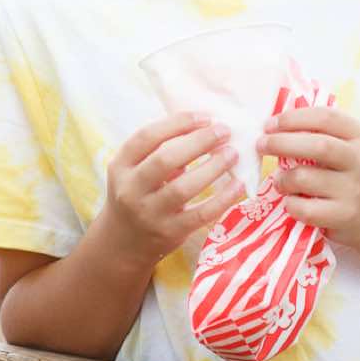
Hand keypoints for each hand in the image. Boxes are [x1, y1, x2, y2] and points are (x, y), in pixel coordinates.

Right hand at [96, 113, 244, 266]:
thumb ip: (160, 149)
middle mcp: (131, 189)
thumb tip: (204, 125)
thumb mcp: (135, 170)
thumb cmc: (138, 194)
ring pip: (183, 187)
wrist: (123, 243)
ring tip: (233, 154)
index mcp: (121, 165)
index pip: (147, 137)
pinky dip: (223, 199)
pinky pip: (201, 214)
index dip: (178, 123)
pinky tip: (238, 185)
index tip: (205, 117)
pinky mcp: (170, 232)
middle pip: (165, 159)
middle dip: (199, 141)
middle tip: (224, 131)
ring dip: (213, 168)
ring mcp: (150, 213)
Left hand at [258, 107, 359, 248]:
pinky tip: (291, 201)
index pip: (325, 118)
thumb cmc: (343, 172)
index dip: (293, 118)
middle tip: (261, 145)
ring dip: (283, 178)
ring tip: (280, 181)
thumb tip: (271, 126)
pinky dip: (290, 204)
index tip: (269, 124)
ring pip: (305, 178)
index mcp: (357, 136)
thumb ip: (314, 133)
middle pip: (318, 146)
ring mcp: (353, 190)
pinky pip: (304, 208)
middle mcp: (359, 161)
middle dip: (281, 143)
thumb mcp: (340, 146)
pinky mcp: (343, 215)